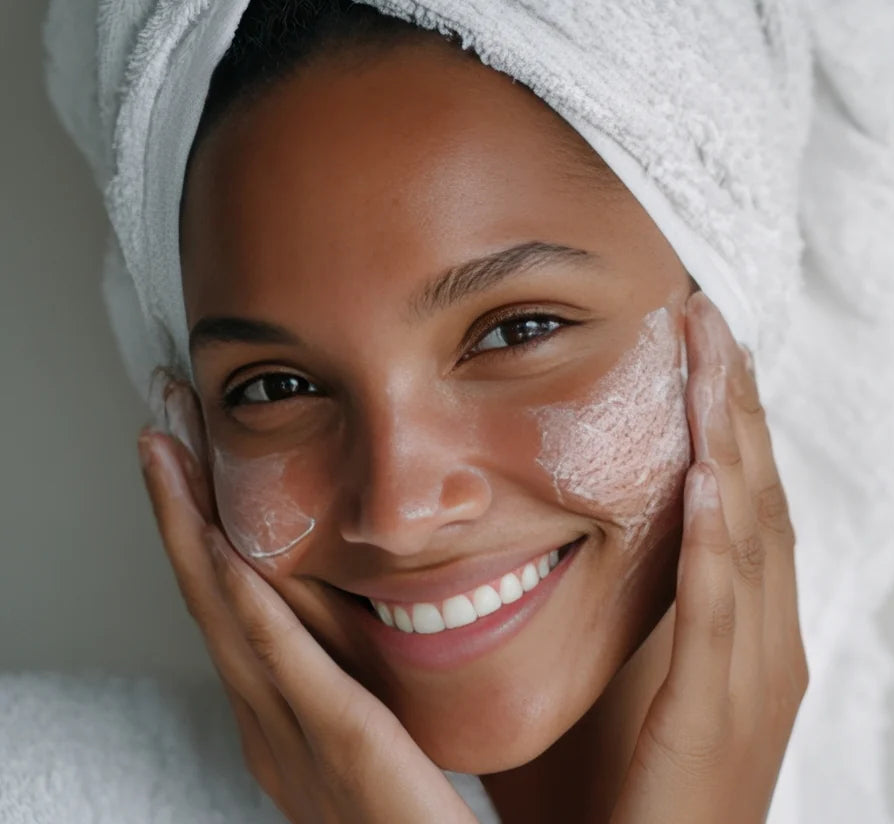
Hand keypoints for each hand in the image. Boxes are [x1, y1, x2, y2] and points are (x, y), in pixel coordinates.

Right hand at [138, 386, 477, 823]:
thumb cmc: (412, 802)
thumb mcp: (369, 711)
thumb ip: (343, 657)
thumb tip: (332, 579)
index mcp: (275, 716)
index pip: (225, 606)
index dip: (195, 528)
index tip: (184, 457)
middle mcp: (267, 726)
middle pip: (209, 599)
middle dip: (177, 512)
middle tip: (159, 431)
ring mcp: (296, 743)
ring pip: (229, 619)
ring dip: (194, 533)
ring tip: (171, 462)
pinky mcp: (350, 750)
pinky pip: (289, 667)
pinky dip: (250, 605)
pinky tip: (226, 555)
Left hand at [610, 291, 808, 823]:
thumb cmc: (622, 783)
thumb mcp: (622, 670)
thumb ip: (610, 598)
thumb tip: (549, 523)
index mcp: (744, 623)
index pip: (742, 494)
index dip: (726, 414)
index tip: (698, 341)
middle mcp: (765, 637)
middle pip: (755, 490)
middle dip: (732, 400)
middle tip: (708, 314)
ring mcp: (753, 675)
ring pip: (750, 531)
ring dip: (729, 439)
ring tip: (711, 358)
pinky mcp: (720, 717)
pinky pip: (721, 614)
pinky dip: (716, 542)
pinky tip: (705, 479)